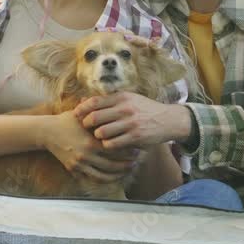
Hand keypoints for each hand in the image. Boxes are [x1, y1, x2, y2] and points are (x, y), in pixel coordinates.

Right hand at [34, 111, 137, 182]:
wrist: (47, 132)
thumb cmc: (67, 120)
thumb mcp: (83, 115)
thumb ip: (100, 113)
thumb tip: (119, 106)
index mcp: (90, 142)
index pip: (115, 149)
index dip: (128, 151)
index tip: (138, 148)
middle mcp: (86, 155)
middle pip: (112, 164)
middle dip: (127, 163)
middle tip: (138, 160)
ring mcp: (80, 164)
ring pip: (104, 174)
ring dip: (119, 173)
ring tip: (129, 168)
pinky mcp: (74, 170)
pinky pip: (94, 178)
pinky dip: (106, 178)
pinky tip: (115, 175)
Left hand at [75, 92, 189, 150]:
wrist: (168, 119)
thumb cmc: (144, 109)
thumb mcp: (129, 99)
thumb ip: (107, 100)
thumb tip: (82, 100)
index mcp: (122, 97)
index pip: (94, 102)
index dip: (81, 109)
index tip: (76, 115)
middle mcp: (125, 108)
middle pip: (94, 117)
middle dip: (86, 125)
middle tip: (86, 129)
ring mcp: (130, 123)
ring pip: (101, 132)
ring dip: (97, 137)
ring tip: (99, 137)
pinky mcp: (135, 137)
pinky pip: (112, 144)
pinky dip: (108, 145)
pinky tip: (110, 144)